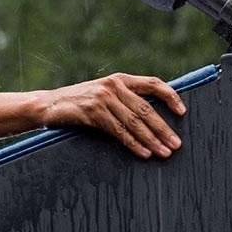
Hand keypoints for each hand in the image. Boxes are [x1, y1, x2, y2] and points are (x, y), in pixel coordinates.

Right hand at [36, 73, 185, 158]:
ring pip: (134, 122)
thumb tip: (152, 117)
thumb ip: (124, 100)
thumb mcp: (104, 95)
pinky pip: (118, 131)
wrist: (48, 105)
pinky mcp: (92, 112)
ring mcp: (103, 98)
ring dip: (152, 140)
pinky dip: (133, 144)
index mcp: (120, 79)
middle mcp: (113, 85)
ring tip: (164, 152)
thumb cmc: (79, 103)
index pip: (153, 83)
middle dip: (164, 128)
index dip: (170, 96)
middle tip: (176, 144)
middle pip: (146, 108)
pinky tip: (144, 153)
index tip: (183, 111)